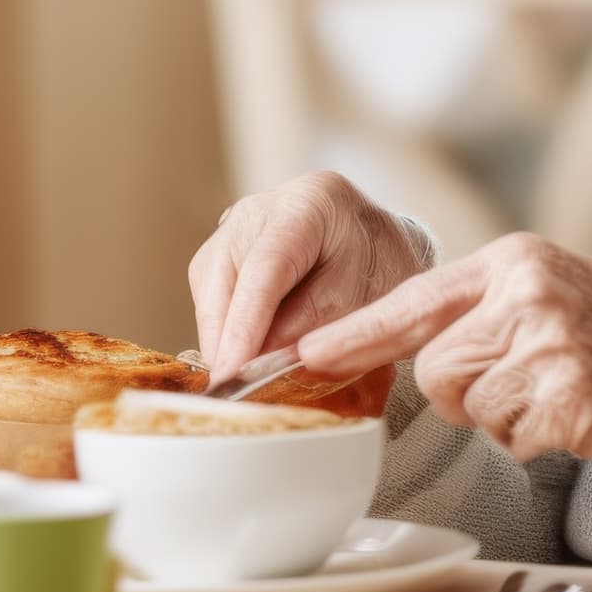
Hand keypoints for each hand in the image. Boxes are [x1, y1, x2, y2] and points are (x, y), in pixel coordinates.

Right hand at [188, 172, 430, 377]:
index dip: (244, 323)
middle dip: (221, 336)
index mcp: (311, 203)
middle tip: (228, 388)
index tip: (231, 370)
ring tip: (236, 378)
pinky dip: (223, 328)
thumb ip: (314, 325)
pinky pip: (211, 291)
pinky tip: (238, 357)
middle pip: (221, 273)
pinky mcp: (226, 248)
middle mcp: (264, 206)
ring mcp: (239, 224)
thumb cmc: (381, 270)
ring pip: (208, 284)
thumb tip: (258, 359)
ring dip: (218, 335)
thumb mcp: (363, 300)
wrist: (383, 250)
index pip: (266, 266)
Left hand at [295, 233, 591, 461]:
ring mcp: (550, 352)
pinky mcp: (570, 404)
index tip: (304, 354)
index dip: (357, 333)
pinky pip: (512, 440)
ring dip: (504, 414)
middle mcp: (527, 299)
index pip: (416, 300)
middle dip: (465, 387)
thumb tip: (399, 350)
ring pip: (472, 411)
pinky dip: (537, 436)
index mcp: (512, 262)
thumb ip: (475, 307)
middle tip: (521, 372)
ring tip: (555, 385)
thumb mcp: (541, 284)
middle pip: (437, 370)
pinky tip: (575, 408)